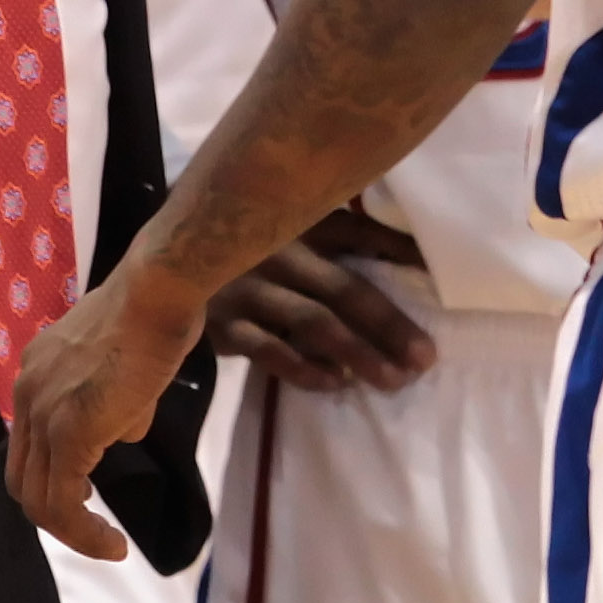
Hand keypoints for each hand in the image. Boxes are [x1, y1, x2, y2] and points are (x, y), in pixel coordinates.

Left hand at [5, 258, 204, 561]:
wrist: (158, 291)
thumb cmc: (155, 312)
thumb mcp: (127, 363)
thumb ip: (118, 401)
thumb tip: (126, 429)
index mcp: (38, 372)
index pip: (31, 442)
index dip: (54, 476)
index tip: (87, 496)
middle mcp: (28, 393)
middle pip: (24, 476)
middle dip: (56, 511)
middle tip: (91, 529)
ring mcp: (43, 414)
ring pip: (38, 498)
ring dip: (71, 531)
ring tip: (106, 545)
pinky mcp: (68, 432)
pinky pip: (64, 502)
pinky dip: (84, 533)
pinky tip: (113, 543)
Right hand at [207, 211, 438, 392]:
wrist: (164, 260)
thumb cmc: (242, 242)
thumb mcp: (285, 226)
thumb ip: (335, 234)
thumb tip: (409, 251)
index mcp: (296, 220)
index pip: (358, 233)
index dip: (399, 251)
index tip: (438, 279)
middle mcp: (275, 250)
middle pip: (344, 288)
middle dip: (389, 325)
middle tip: (425, 358)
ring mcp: (248, 288)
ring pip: (314, 323)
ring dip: (358, 353)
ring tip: (394, 379)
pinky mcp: (223, 324)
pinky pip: (271, 351)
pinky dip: (306, 369)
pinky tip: (337, 382)